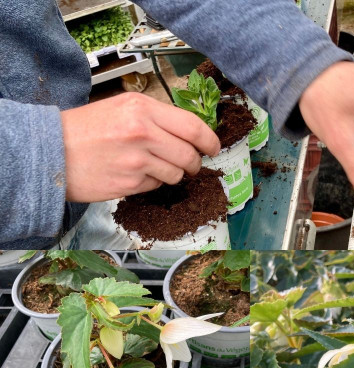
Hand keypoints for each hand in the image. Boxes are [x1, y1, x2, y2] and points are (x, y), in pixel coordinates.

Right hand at [61, 93, 219, 202]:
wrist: (53, 152)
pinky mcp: (130, 184)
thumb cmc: (86, 129)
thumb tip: (189, 133)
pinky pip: (157, 186)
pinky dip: (152, 182)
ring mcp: (137, 161)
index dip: (210, 140)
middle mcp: (143, 133)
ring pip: (176, 174)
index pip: (193, 126)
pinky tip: (135, 174)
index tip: (214, 147)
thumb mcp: (122, 108)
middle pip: (190, 155)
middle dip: (195, 163)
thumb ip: (156, 118)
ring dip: (173, 174)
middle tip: (191, 164)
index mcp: (142, 109)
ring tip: (154, 167)